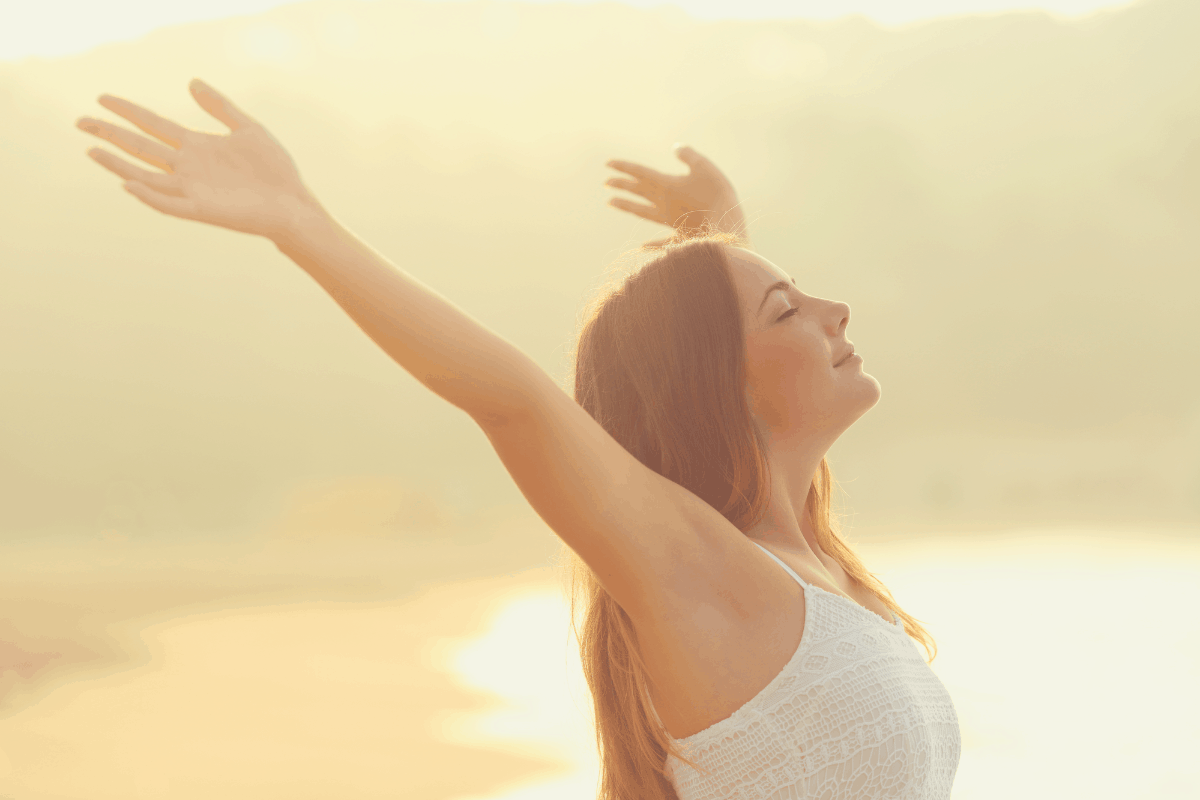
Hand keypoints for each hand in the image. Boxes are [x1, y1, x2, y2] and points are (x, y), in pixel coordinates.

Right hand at [76, 79, 320, 243]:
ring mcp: (194, 190)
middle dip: (111, 135)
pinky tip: (130, 185)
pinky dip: (150, 196)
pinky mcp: (204, 210)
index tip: (103, 98)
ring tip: (93, 150)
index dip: (129, 112)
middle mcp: (189, 167)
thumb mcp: (248, 129)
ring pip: (147, 177)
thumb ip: (220, 107)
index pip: (154, 126)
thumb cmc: (274, 170)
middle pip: (141, 148)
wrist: (293, 203)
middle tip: (80, 121)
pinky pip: (170, 205)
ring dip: (119, 165)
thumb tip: (191, 82)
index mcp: (197, 147)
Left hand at [605, 144, 747, 247]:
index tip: (607, 164)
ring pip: (642, 211)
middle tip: (605, 183)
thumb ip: (688, 156)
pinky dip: (651, 243)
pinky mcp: (679, 236)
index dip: (624, 167)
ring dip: (626, 206)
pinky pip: (661, 240)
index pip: (640, 173)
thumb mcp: (704, 167)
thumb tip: (676, 147)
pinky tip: (641, 247)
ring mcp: (669, 221)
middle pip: (637, 191)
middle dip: (621, 185)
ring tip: (610, 203)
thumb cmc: (716, 194)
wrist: (727, 227)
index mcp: (667, 185)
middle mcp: (663, 204)